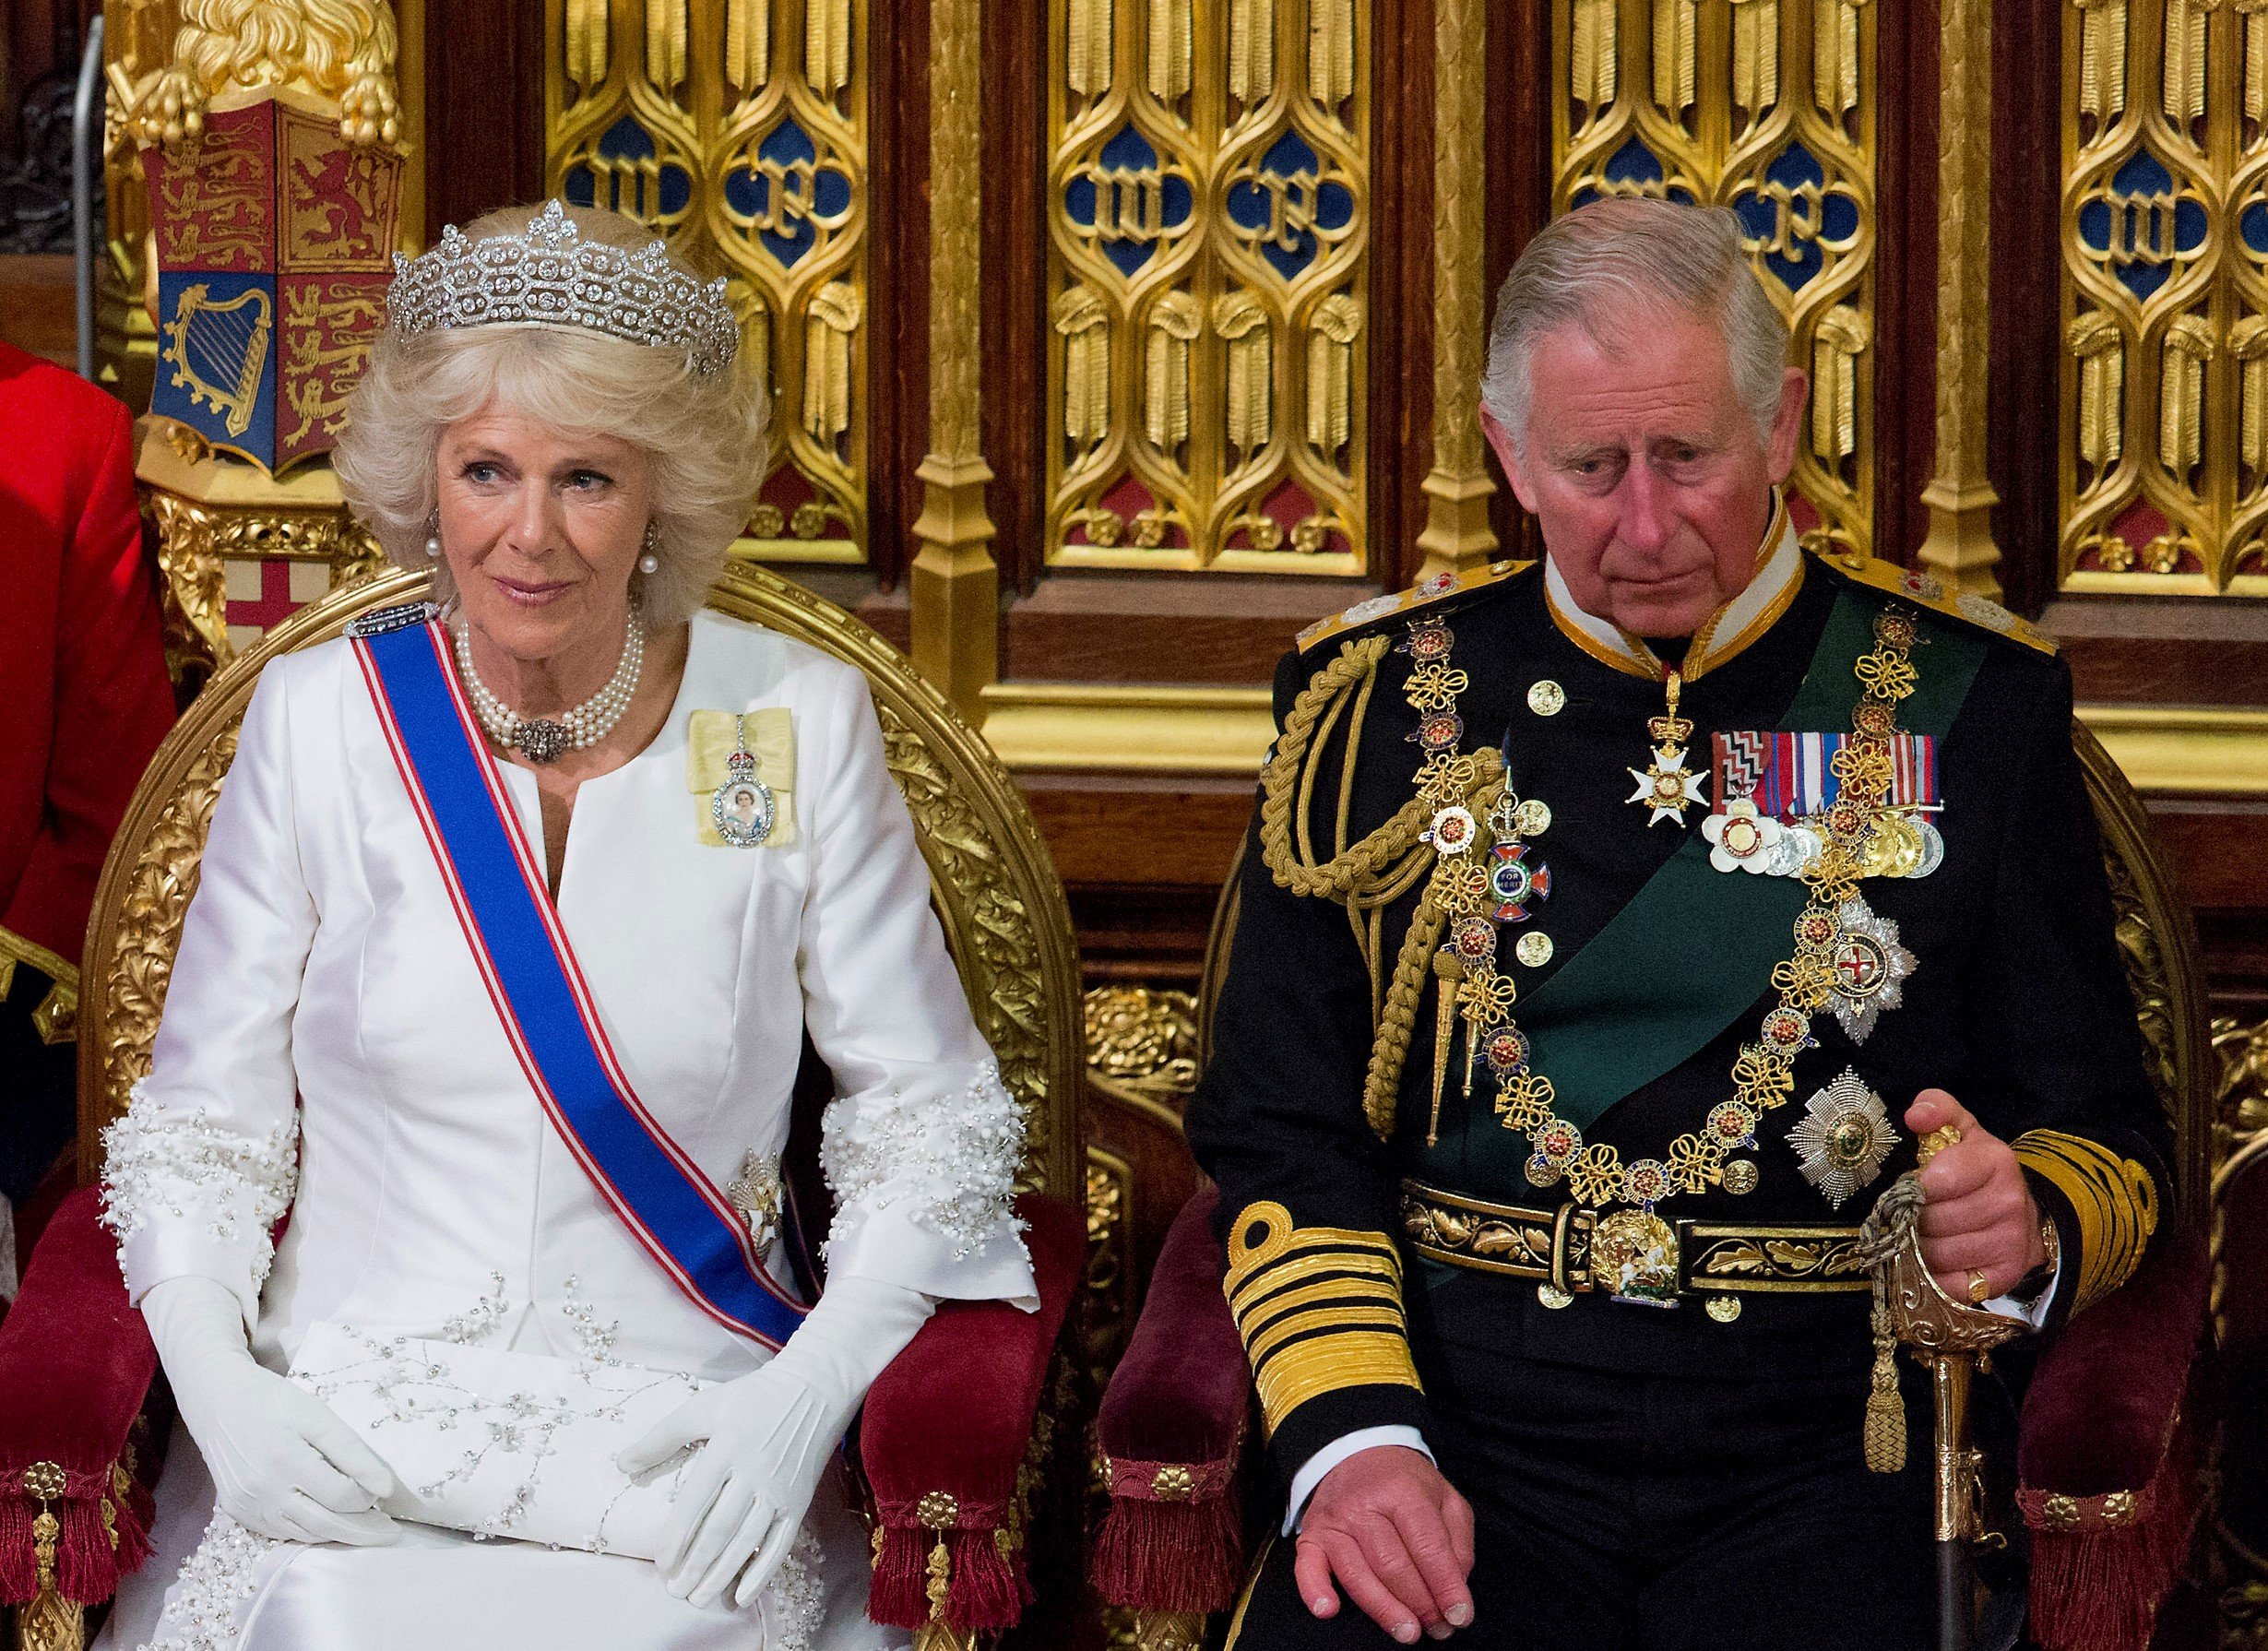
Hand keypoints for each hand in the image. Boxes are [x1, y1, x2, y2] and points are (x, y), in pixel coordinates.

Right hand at [141, 1276, 398, 1545]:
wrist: (219, 1403)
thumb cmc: (275, 1402)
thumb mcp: (318, 1416)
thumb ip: (352, 1451)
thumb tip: (386, 1488)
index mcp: (285, 1461)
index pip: (339, 1496)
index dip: (366, 1499)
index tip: (384, 1494)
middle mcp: (263, 1491)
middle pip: (323, 1524)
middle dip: (361, 1532)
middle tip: (391, 1533)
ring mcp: (248, 1507)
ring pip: (303, 1534)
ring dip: (337, 1536)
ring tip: (367, 1530)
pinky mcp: (239, 1513)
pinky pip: (281, 1532)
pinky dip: (309, 1532)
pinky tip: (330, 1525)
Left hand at [620, 1361, 832, 1608]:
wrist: (814, 1390)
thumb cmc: (753, 1398)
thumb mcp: (705, 1407)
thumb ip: (662, 1436)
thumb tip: (622, 1464)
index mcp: (727, 1447)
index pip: (696, 1501)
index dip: (677, 1536)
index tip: (661, 1564)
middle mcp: (754, 1472)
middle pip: (721, 1528)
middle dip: (696, 1565)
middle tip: (674, 1592)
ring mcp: (779, 1490)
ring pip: (747, 1541)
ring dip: (722, 1574)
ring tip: (698, 1598)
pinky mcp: (798, 1502)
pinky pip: (779, 1543)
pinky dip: (762, 1572)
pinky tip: (742, 1596)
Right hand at [1294, 1446, 1475, 1642]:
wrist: (1357, 1453)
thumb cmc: (1405, 1484)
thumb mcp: (1445, 1498)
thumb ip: (1458, 1541)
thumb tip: (1454, 1586)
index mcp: (1403, 1490)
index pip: (1427, 1545)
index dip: (1446, 1585)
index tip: (1460, 1615)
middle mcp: (1364, 1504)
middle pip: (1393, 1565)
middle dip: (1420, 1604)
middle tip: (1439, 1627)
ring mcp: (1335, 1521)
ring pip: (1357, 1574)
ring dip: (1384, 1609)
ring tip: (1408, 1632)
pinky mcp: (1312, 1536)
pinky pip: (1307, 1568)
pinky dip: (1314, 1591)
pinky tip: (1329, 1609)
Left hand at [1907, 1090, 2047, 1301]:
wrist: (2021, 1215)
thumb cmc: (1976, 1171)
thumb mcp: (1960, 1131)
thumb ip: (1936, 1109)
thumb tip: (1915, 1115)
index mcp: (1997, 1161)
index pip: (1937, 1180)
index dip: (1914, 1187)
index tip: (1912, 1187)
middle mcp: (2009, 1202)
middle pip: (1931, 1220)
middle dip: (1912, 1218)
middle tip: (1913, 1214)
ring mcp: (2010, 1242)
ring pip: (1937, 1253)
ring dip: (1918, 1247)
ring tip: (1923, 1235)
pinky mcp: (2004, 1275)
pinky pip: (1951, 1284)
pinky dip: (1934, 1276)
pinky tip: (1935, 1262)